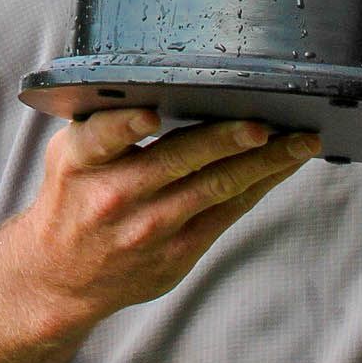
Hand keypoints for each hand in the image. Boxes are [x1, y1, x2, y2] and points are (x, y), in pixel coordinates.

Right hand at [0, 109, 319, 326]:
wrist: (61, 277)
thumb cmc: (73, 197)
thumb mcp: (69, 154)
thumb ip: (106, 123)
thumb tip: (163, 84)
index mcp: (82, 161)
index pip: (102, 137)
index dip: (125, 124)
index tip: (150, 113)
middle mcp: (115, 195)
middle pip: (177, 161)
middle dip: (225, 140)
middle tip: (264, 124)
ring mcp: (149, 228)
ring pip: (215, 188)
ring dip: (264, 163)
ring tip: (300, 142)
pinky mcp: (176, 253)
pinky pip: (228, 213)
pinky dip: (259, 186)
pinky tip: (284, 166)